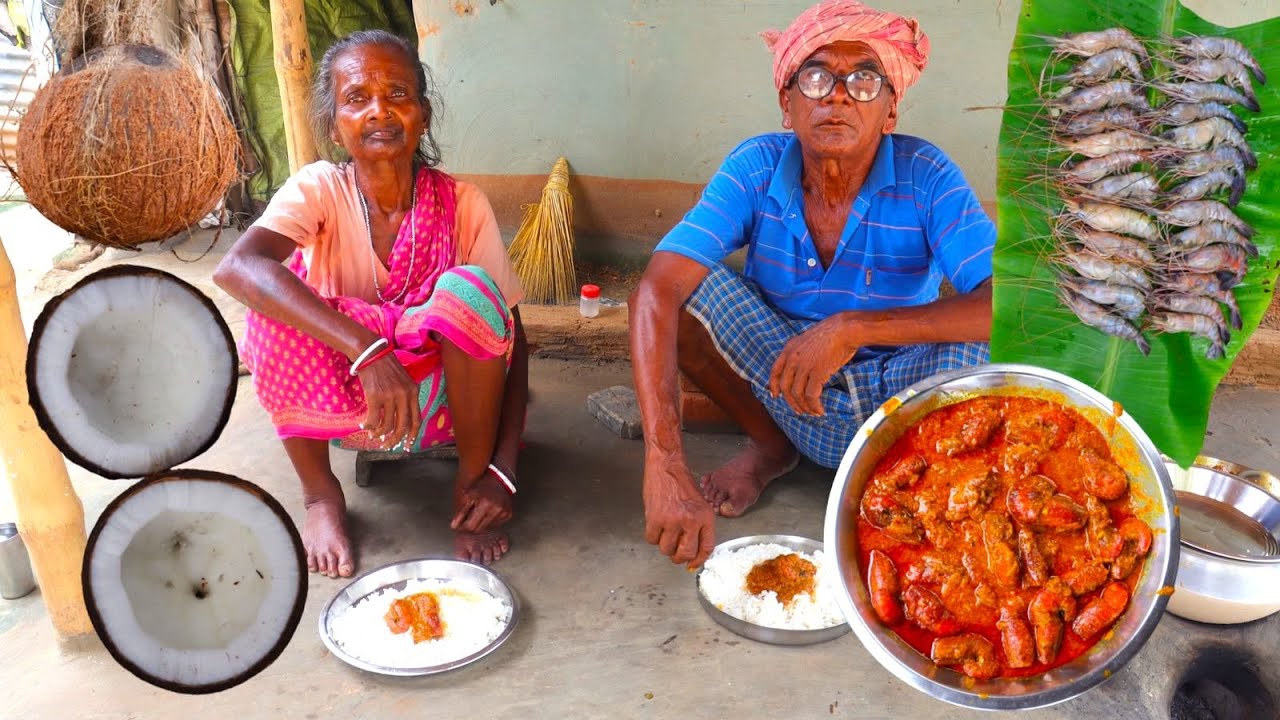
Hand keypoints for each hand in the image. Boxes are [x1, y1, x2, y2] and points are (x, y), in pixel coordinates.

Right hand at [357, 353, 420, 449]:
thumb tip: (400, 421)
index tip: (406, 447)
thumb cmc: (386, 368)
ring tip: (373, 436)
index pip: (416, 420)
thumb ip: (406, 397)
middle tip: (387, 446)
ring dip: (379, 434)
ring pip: (387, 426)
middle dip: (394, 440)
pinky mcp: (375, 397)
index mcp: (414, 392)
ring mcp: (390, 396)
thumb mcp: (403, 380)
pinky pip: (373, 419)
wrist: (371, 353)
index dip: (412, 436)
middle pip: (402, 427)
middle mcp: (404, 395)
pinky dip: (368, 426)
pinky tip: (364, 426)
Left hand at [451, 471, 513, 531]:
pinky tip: (487, 513)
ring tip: (477, 514)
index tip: (458, 525)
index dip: (462, 527)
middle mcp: (497, 509)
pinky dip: (488, 521)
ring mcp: (504, 513)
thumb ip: (460, 512)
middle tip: (466, 521)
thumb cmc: (481, 486)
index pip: (471, 525)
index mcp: (486, 503)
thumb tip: (454, 526)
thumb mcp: (467, 495)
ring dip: (479, 524)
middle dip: (470, 526)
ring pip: (486, 528)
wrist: (498, 480)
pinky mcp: (508, 515)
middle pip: (479, 529)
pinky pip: (494, 525)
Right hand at [643, 454, 715, 569]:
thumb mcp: (700, 505)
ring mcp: (673, 521)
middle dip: (678, 558)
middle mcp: (691, 521)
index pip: (706, 548)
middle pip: (685, 554)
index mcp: (705, 517)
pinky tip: (656, 526)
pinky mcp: (655, 518)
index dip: (698, 561)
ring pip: (666, 549)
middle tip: (675, 553)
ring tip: (665, 533)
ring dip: (664, 546)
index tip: (692, 565)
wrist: (667, 466)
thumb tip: (692, 552)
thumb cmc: (682, 483)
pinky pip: (652, 540)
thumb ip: (698, 527)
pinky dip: (652, 537)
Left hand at [768, 314, 858, 416]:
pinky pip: (811, 396)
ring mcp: (804, 366)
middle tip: (799, 410)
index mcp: (789, 349)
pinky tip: (820, 410)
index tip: (775, 396)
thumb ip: (801, 353)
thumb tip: (802, 370)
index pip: (775, 371)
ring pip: (797, 394)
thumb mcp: (808, 341)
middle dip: (791, 402)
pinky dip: (814, 406)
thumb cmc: (832, 334)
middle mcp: (793, 358)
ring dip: (804, 407)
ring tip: (812, 412)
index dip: (773, 386)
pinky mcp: (817, 373)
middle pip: (785, 387)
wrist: (845, 329)